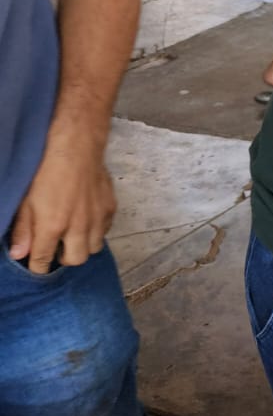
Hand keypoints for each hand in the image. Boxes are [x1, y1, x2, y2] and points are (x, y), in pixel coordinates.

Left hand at [8, 138, 114, 272]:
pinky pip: (105, 231)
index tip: (36, 264)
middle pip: (75, 260)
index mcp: (53, 226)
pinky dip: (95, 232)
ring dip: (82, 246)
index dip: (38, 266)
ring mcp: (97, 218)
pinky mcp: (110, 208)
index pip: (43, 260)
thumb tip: (19, 255)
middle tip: (55, 248)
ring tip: (73, 236)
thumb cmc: (45, 172)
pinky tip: (86, 221)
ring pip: (94, 249)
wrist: (76, 149)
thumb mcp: (26, 201)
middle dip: (63, 259)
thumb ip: (23, 230)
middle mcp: (78, 227)